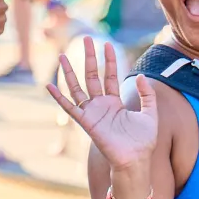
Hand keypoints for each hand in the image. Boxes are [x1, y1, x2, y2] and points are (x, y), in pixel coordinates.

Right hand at [45, 36, 158, 171]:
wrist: (136, 159)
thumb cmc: (143, 141)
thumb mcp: (150, 113)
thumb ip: (147, 94)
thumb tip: (140, 75)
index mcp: (115, 102)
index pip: (110, 76)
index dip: (110, 60)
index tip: (107, 44)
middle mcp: (101, 105)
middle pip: (92, 76)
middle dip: (90, 58)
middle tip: (86, 39)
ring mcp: (93, 113)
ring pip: (78, 88)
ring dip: (70, 72)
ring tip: (63, 56)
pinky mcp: (87, 123)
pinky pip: (70, 108)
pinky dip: (59, 97)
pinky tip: (48, 85)